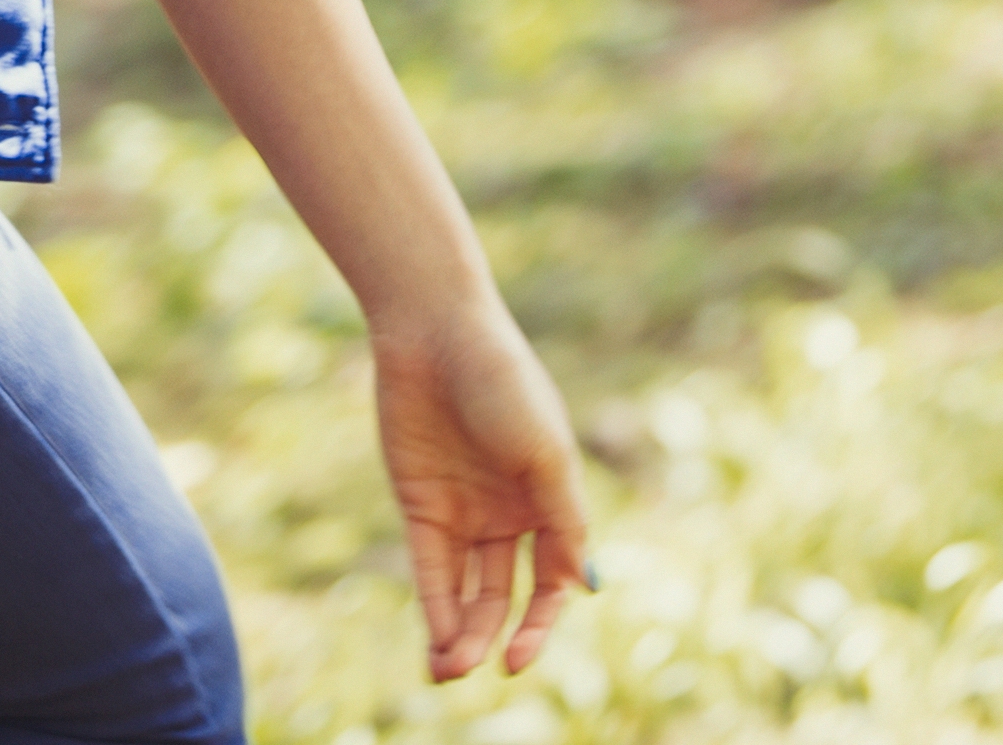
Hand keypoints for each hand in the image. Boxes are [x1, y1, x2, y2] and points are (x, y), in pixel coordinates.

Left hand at [370, 294, 587, 680]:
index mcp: (550, 501)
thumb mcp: (545, 454)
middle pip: (506, 594)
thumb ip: (563, 521)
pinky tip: (436, 643)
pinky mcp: (421, 505)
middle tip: (478, 668)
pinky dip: (435, 608)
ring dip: (461, 635)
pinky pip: (431, 570)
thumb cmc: (504, 384)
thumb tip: (581, 587)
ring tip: (449, 671)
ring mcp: (464, 511)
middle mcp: (508, 513)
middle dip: (495, 636)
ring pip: (467, 591)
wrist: (436, 332)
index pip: (551, 581)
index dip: (540, 623)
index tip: (520, 656)